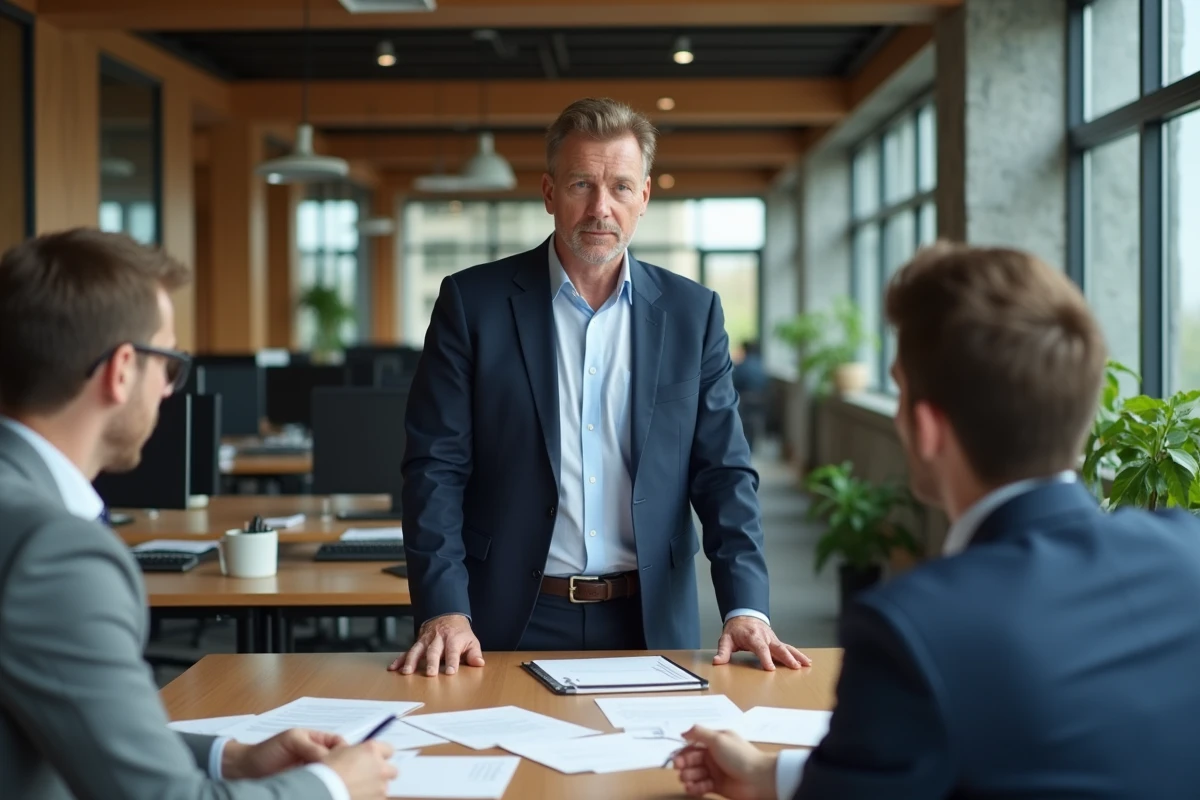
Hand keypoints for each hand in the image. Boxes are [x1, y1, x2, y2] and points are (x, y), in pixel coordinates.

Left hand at [221, 728, 345, 779]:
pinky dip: (324, 788)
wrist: (245, 770)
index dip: (346, 750)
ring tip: (330, 784)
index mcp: (317, 741)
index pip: (340, 743)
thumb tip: (330, 758)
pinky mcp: (307, 786)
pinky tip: (322, 790)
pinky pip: (320, 786)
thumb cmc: (267, 750)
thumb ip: (311, 746)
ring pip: (330, 774)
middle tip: (341, 776)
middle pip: (338, 760)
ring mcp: (313, 772)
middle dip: (341, 766)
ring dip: (332, 778)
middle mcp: (317, 756)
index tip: (348, 760)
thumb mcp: (291, 741)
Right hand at [322, 741, 397, 799]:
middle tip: (367, 777)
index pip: (389, 749)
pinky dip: (369, 798)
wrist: (323, 791)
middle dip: (382, 774)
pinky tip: (355, 796)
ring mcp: (380, 787)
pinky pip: (377, 798)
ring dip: (374, 788)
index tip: (374, 760)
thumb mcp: (338, 752)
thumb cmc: (327, 771)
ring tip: (356, 789)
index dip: (381, 755)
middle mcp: (380, 767)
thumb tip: (358, 755)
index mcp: (372, 750)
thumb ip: (355, 751)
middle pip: (391, 770)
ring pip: (383, 787)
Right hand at [389, 614, 484, 675]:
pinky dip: (399, 659)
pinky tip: (393, 668)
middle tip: (430, 674)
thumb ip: (474, 653)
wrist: (447, 615)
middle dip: (431, 663)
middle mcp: (438, 640)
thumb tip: (479, 663)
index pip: (453, 652)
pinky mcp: (417, 643)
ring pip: (417, 650)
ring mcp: (426, 641)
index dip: (452, 662)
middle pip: (434, 651)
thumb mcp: (471, 640)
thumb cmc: (460, 633)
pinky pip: (407, 651)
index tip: (451, 672)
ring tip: (406, 672)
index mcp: (453, 639)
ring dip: (411, 661)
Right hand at [672, 725, 777, 799]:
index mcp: (714, 742)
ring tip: (687, 779)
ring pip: (695, 774)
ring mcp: (714, 772)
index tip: (676, 757)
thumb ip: (699, 733)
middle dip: (684, 764)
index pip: (693, 745)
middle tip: (679, 768)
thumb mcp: (718, 738)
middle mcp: (713, 756)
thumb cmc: (739, 756)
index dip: (683, 751)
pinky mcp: (716, 787)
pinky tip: (691, 788)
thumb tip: (683, 732)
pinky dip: (694, 787)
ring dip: (688, 776)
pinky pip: (701, 786)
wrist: (758, 779)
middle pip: (692, 760)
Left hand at [713, 616, 811, 670]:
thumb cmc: (736, 629)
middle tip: (795, 667)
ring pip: (786, 647)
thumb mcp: (726, 639)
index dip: (766, 658)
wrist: (744, 615)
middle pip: (778, 647)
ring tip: (805, 664)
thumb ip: (723, 651)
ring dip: (796, 656)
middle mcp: (765, 637)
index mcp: (753, 636)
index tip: (770, 668)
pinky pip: (788, 648)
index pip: (760, 648)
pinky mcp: (776, 642)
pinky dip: (797, 654)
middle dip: (787, 657)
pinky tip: (805, 661)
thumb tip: (717, 661)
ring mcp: (772, 639)